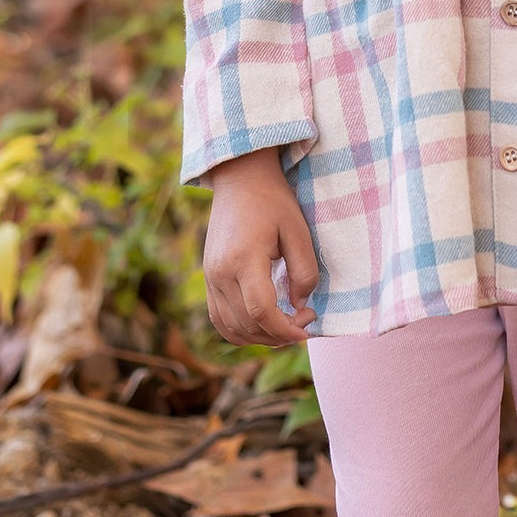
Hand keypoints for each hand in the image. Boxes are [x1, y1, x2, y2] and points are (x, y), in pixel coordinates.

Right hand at [204, 147, 318, 345]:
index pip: (261, 311)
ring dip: (261, 337)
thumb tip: (300, 306)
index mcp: (243, 259)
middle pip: (247, 324)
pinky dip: (242, 330)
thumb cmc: (273, 200)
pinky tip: (265, 324)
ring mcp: (210, 278)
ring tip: (287, 325)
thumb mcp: (298, 230)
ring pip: (231, 328)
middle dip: (279, 334)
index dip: (286, 329)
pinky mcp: (208, 279)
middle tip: (305, 319)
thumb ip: (303, 271)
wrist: (240, 179)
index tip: (308, 328)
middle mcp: (220, 273)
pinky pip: (220, 319)